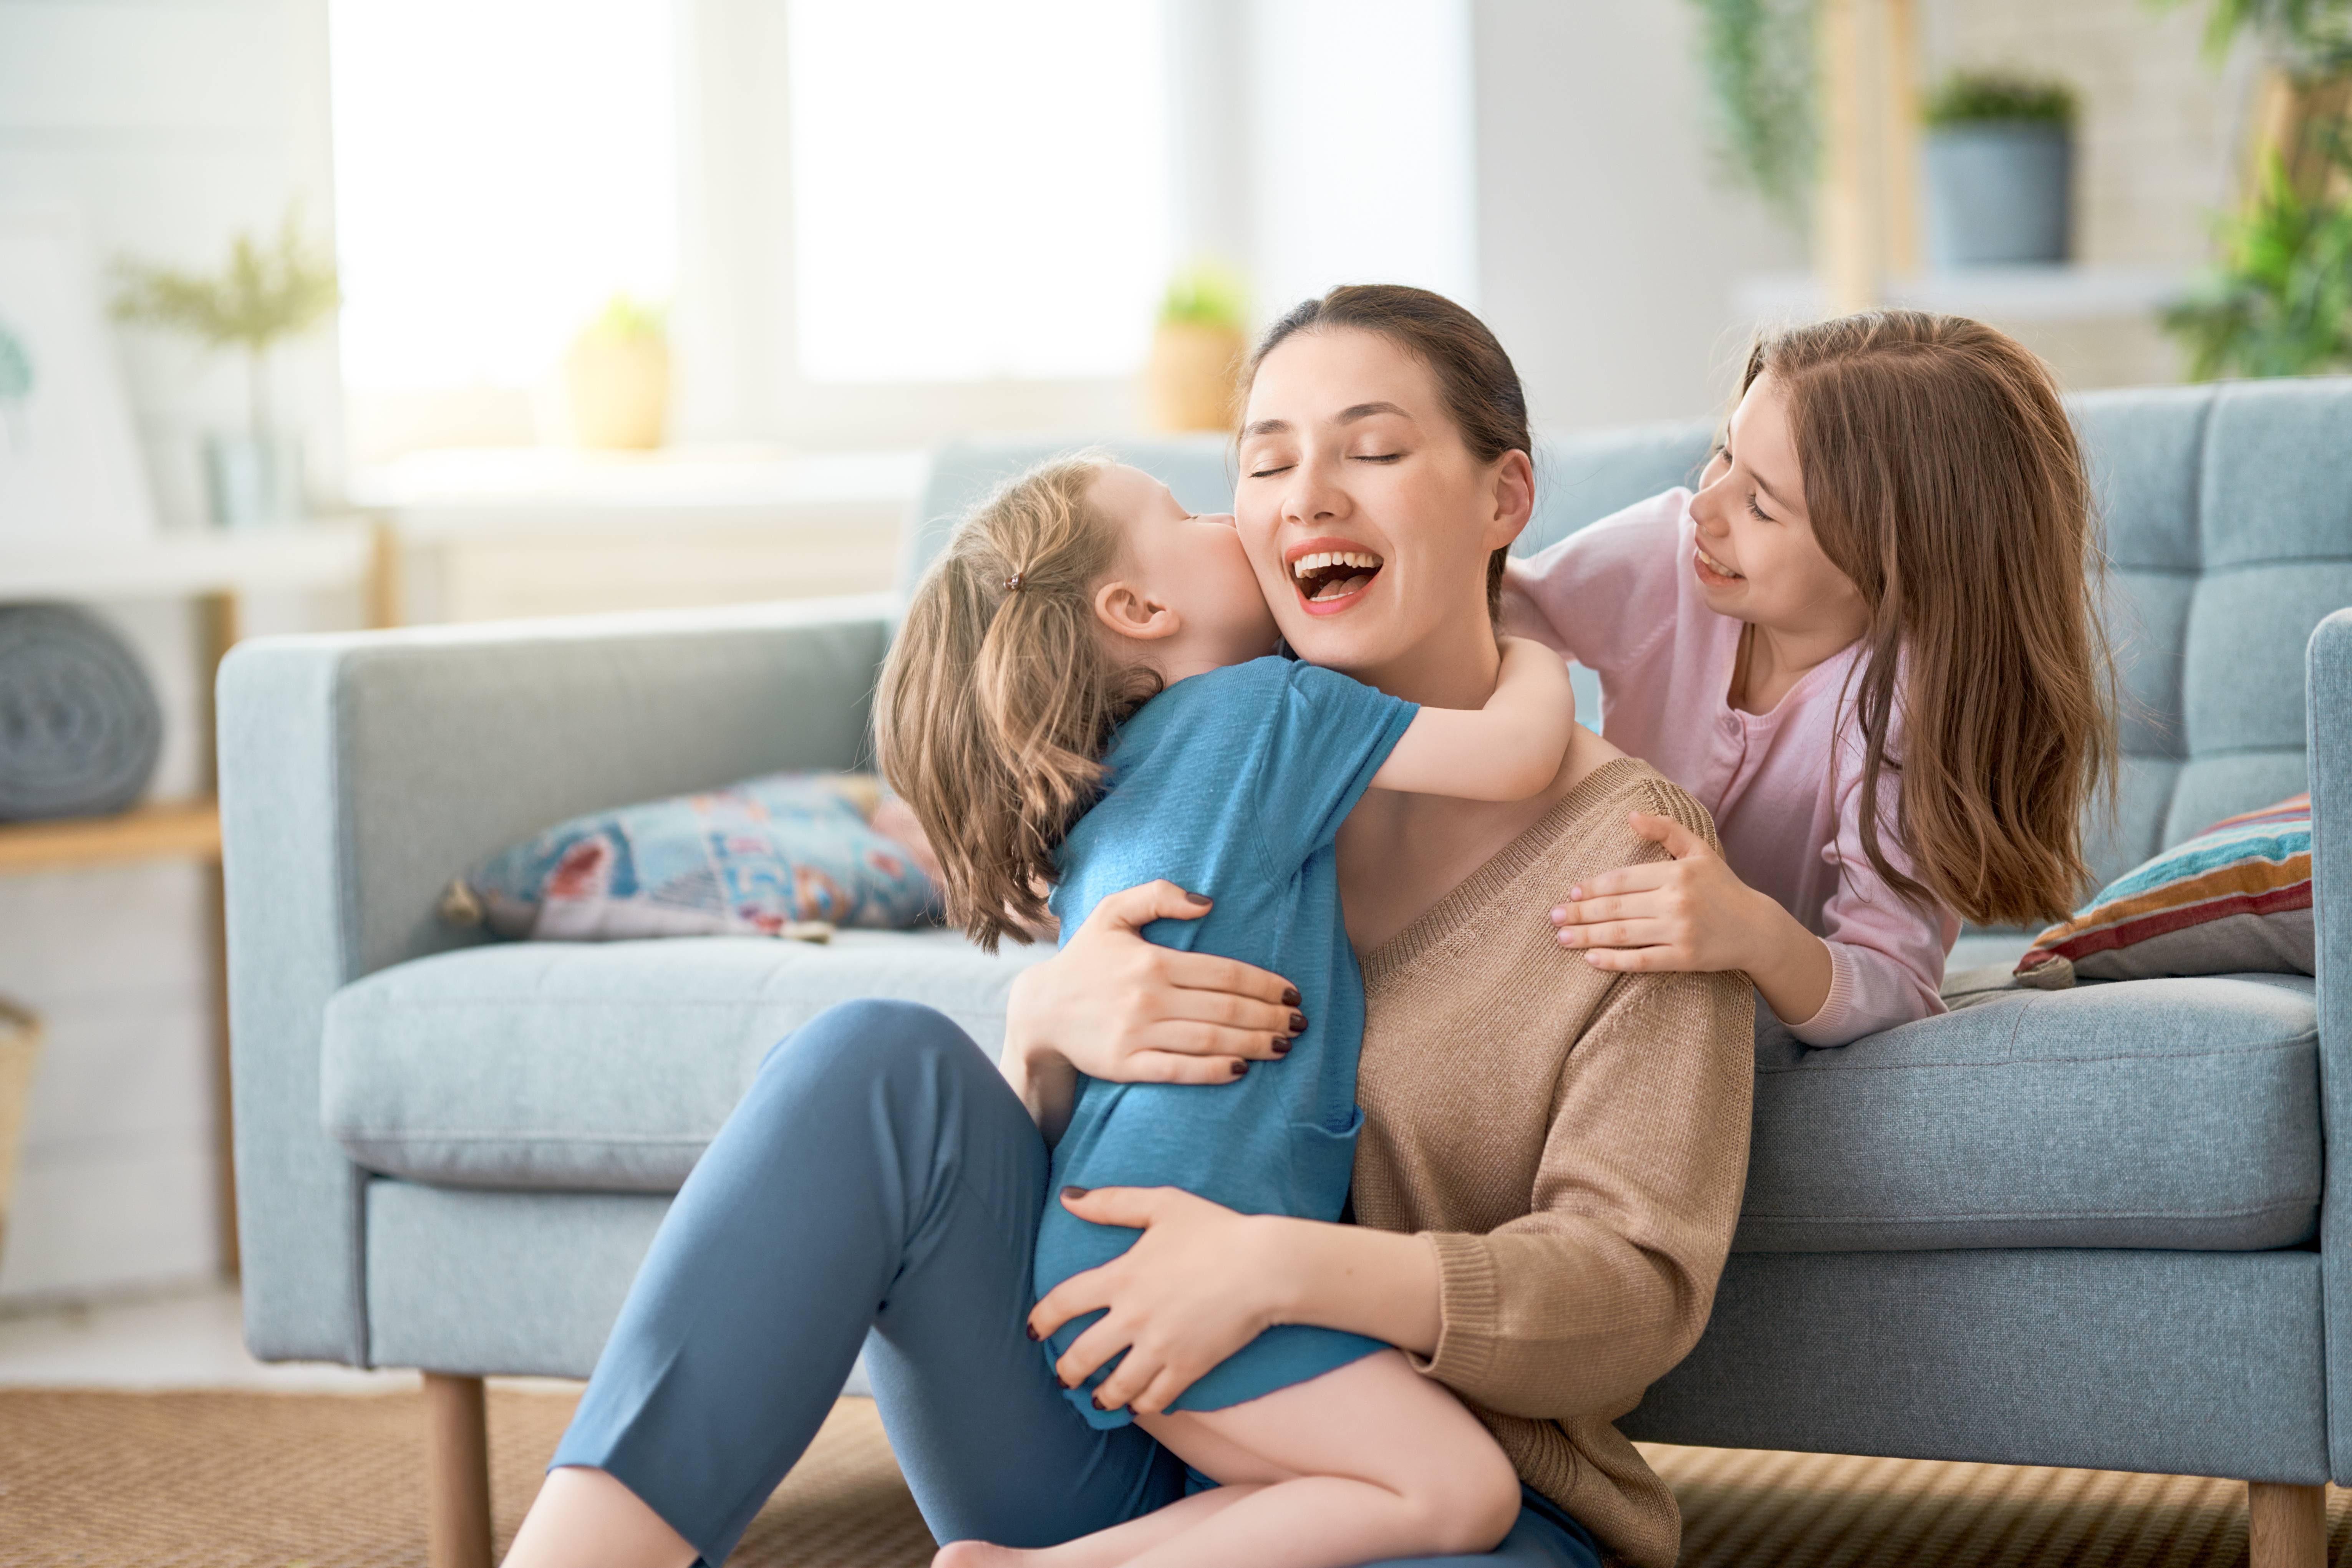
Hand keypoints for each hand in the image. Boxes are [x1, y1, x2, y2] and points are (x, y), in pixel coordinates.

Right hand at [1007, 880, 1300, 1088]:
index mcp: (1153, 960)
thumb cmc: (1085, 959)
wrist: (1040, 1009)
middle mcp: (1148, 998)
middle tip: (1301, 1023)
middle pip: (1226, 1009)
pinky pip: (1179, 1070)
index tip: (1293, 992)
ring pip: (1211, 1041)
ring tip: (1285, 1046)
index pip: (1225, 973)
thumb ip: (1158, 895)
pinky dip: (1214, 1071)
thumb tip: (1208, 903)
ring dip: (1255, 1043)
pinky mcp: (1125, 1065)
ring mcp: (1136, 1034)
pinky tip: (1242, 1069)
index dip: (1266, 984)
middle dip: (1271, 1016)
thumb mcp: (1113, 912)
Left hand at [1028, 1186, 1284, 1416]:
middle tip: (1064, 1378)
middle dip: (1067, 1372)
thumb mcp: (1162, 1204)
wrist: (1265, 1267)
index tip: (1034, 1331)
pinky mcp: (1188, 1368)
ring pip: (1116, 1388)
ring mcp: (1160, 1348)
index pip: (1063, 1303)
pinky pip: (1155, 1399)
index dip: (1042, 1320)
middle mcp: (1132, 1319)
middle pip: (1082, 1357)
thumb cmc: (1215, 1230)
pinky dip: (1143, 1406)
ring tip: (1099, 1397)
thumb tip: (1068, 1198)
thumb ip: (1112, 1203)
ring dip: (1102, 1396)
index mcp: (1120, 1278)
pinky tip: (1140, 1403)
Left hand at [1551, 812, 1833, 1021]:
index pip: (1623, 879)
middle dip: (1581, 913)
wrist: (1756, 928)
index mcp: (1676, 873)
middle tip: (1553, 917)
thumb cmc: (1722, 887)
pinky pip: (1642, 961)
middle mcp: (1677, 901)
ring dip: (1588, 936)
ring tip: (1562, 937)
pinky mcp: (1685, 958)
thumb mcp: (1699, 850)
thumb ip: (1666, 829)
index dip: (1593, 887)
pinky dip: (1614, 961)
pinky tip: (1591, 959)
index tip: (1570, 893)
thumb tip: (1631, 815)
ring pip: (1624, 934)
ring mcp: (1681, 931)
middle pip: (1616, 907)